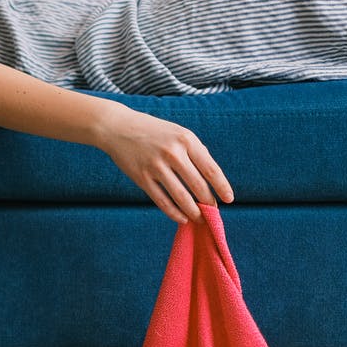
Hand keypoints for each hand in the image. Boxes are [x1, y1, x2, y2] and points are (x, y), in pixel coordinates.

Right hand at [96, 105, 234, 223]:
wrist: (118, 127)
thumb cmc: (153, 131)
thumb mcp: (178, 132)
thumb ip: (195, 151)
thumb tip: (212, 178)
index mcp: (186, 140)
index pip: (211, 169)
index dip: (222, 187)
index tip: (229, 199)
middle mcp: (173, 153)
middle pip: (198, 186)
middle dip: (208, 203)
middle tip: (212, 212)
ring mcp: (156, 166)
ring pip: (181, 197)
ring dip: (193, 212)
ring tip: (199, 218)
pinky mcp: (142, 177)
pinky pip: (162, 201)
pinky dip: (174, 213)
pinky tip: (182, 218)